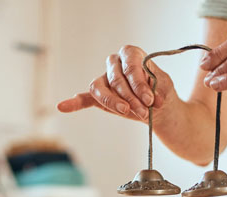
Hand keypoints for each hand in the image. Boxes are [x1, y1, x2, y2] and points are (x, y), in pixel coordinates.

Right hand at [56, 45, 176, 121]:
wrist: (157, 106)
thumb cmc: (159, 91)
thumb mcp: (163, 87)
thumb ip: (156, 90)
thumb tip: (151, 100)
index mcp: (131, 54)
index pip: (129, 65)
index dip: (139, 83)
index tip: (150, 99)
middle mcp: (115, 64)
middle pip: (116, 79)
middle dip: (130, 98)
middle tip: (144, 111)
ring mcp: (105, 80)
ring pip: (101, 89)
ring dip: (113, 103)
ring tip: (128, 113)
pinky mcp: (99, 96)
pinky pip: (85, 98)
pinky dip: (74, 103)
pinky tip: (62, 107)